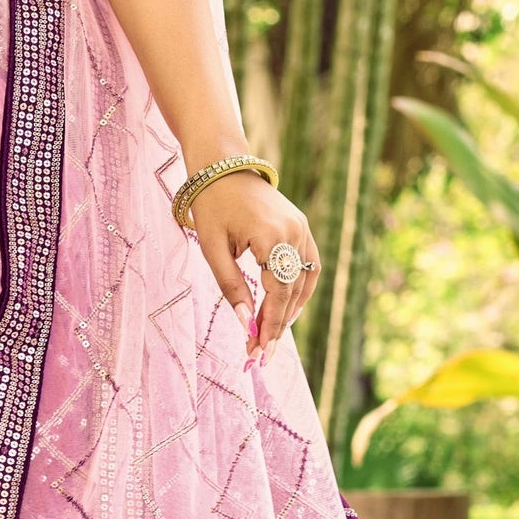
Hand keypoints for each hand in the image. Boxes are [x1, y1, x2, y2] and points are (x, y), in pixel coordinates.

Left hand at [187, 171, 320, 360]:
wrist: (223, 165)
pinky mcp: (301, 227)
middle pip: (292, 291)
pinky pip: (307, 266)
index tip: (257, 351)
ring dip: (289, 310)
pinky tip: (283, 308)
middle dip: (277, 324)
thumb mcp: (212, 248)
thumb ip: (231, 286)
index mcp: (272, 236)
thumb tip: (244, 323)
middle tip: (260, 352)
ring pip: (305, 281)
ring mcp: (302, 229)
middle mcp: (295, 233)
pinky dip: (298, 289)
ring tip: (270, 335)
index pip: (277, 293)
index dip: (269, 325)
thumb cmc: (211, 204)